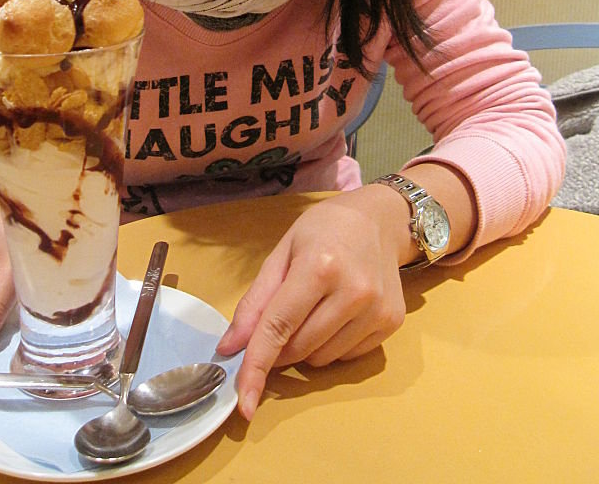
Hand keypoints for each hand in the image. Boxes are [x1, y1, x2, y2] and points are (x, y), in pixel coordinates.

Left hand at [216, 187, 409, 420]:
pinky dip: (331, 345)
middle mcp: (353, 291)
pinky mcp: (392, 323)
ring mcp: (377, 310)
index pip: (278, 326)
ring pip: (322, 359)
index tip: (243, 403)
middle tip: (277, 321)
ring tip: (312, 309)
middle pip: (298, 348)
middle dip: (278, 348)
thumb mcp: (281, 253)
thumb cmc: (324, 230)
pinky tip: (336, 314)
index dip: (256, 366)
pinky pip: (346, 356)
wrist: (380, 220)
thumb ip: (255, 301)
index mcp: (319, 266)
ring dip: (305, 347)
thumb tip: (231, 347)